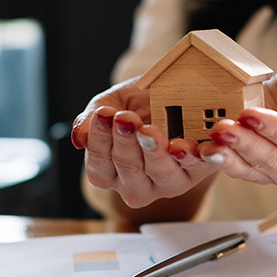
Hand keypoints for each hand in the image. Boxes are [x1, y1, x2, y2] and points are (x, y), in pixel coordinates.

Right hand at [72, 78, 217, 207]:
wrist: (179, 92)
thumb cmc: (140, 102)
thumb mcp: (114, 102)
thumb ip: (92, 118)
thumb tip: (79, 136)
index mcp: (111, 173)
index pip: (99, 167)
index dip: (100, 141)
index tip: (104, 114)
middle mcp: (137, 184)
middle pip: (128, 173)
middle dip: (125, 144)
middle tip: (125, 118)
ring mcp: (168, 182)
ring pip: (161, 175)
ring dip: (154, 153)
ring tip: (149, 130)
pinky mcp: (197, 172)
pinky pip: (195, 167)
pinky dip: (191, 156)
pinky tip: (184, 144)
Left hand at [197, 53, 276, 193]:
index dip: (274, 128)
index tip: (250, 113)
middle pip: (272, 160)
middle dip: (245, 144)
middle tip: (221, 127)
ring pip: (251, 169)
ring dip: (226, 157)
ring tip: (206, 143)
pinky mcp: (256, 171)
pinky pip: (236, 169)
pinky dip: (217, 160)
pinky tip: (199, 149)